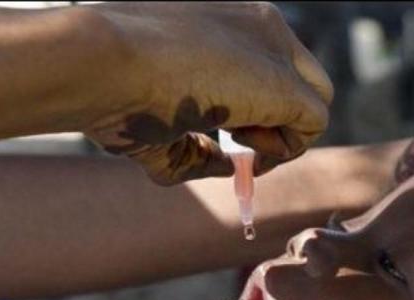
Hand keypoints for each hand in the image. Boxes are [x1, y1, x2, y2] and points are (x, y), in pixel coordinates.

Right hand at [85, 2, 332, 184]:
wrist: (99, 62)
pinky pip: (314, 123)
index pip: (267, 60)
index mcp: (226, 19)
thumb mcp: (161, 111)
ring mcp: (274, 48)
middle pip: (300, 77)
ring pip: (314, 99)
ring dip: (280, 136)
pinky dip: (285, 148)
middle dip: (277, 118)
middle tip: (237, 144)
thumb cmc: (112, 87)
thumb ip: (198, 140)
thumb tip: (228, 167)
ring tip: (236, 143)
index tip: (228, 134)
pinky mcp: (285, 82)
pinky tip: (245, 148)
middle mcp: (257, 24)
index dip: (256, 103)